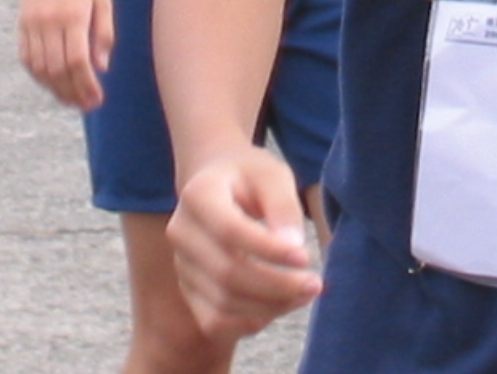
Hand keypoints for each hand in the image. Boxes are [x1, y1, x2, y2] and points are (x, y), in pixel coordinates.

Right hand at [17, 0, 113, 109]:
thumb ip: (104, 33)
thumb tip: (101, 68)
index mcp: (73, 16)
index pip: (78, 62)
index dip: (86, 86)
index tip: (96, 99)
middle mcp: (50, 22)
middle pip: (58, 70)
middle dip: (72, 93)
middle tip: (86, 105)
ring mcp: (32, 23)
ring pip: (40, 68)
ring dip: (55, 89)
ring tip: (71, 99)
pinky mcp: (22, 23)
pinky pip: (27, 58)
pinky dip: (38, 75)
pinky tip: (52, 82)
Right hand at [167, 147, 321, 338]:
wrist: (218, 184)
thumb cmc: (250, 177)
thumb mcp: (272, 174)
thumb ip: (283, 205)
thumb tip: (292, 248)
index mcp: (198, 195)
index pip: (230, 231)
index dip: (269, 251)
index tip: (305, 257)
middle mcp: (181, 232)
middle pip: (226, 274)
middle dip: (277, 286)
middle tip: (315, 284)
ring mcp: (181, 265)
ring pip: (223, 304)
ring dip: (270, 307)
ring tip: (304, 293)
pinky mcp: (188, 290)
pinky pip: (216, 322)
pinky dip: (251, 322)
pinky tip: (281, 305)